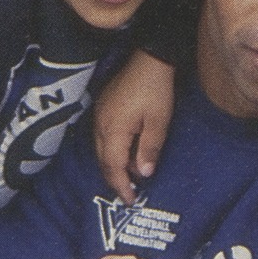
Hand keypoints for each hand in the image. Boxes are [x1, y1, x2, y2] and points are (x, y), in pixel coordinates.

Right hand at [94, 51, 173, 203]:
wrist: (149, 57)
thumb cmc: (156, 90)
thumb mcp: (159, 122)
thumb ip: (149, 149)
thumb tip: (143, 174)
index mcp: (113, 130)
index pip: (113, 167)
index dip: (121, 186)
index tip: (131, 201)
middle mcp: (100, 124)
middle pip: (103, 160)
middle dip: (115, 179)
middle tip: (129, 193)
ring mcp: (99, 114)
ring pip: (100, 149)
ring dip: (113, 164)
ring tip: (129, 176)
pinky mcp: (102, 106)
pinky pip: (101, 136)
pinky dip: (110, 150)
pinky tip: (124, 152)